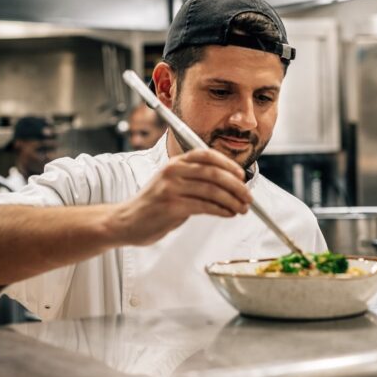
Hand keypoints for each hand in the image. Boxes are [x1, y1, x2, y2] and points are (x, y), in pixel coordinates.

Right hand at [108, 149, 252, 245]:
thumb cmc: (154, 204)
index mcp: (175, 162)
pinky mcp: (172, 206)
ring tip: (242, 208)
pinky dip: (221, 210)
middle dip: (236, 186)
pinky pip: (204, 206)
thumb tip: (229, 182)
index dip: (228, 163)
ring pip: (212, 191)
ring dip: (232, 201)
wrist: (127, 221)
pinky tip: (228, 214)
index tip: (242, 175)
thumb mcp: (172, 183)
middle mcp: (173, 171)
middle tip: (248, 197)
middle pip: (214, 173)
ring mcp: (171, 188)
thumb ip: (195, 179)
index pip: (206, 155)